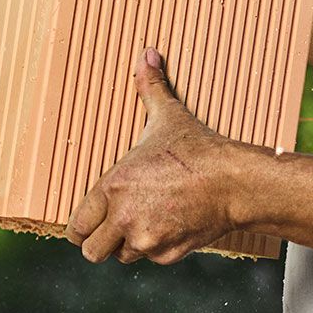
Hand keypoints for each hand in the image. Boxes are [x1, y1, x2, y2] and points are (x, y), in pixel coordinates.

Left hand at [67, 48, 248, 263]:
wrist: (236, 182)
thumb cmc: (197, 149)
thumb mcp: (168, 117)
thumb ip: (150, 87)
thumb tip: (147, 52)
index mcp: (112, 187)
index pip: (76, 226)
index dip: (82, 225)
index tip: (92, 220)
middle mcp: (123, 218)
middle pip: (91, 251)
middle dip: (100, 241)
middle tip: (112, 229)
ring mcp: (146, 240)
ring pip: (121, 256)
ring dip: (129, 245)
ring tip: (145, 222)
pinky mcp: (167, 254)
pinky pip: (151, 259)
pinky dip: (158, 248)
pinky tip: (171, 225)